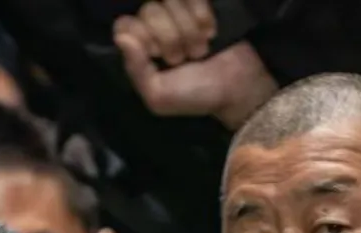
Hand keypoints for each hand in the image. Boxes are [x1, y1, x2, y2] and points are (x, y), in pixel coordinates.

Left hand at [113, 0, 277, 129]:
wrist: (239, 87)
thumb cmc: (197, 95)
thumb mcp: (160, 96)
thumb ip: (135, 69)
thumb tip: (122, 37)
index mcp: (141, 48)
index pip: (125, 23)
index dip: (142, 37)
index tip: (157, 56)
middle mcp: (156, 27)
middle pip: (149, 10)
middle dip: (170, 39)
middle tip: (183, 59)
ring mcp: (179, 14)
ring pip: (171, 2)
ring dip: (189, 31)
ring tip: (200, 50)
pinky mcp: (200, 6)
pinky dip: (202, 16)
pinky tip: (210, 32)